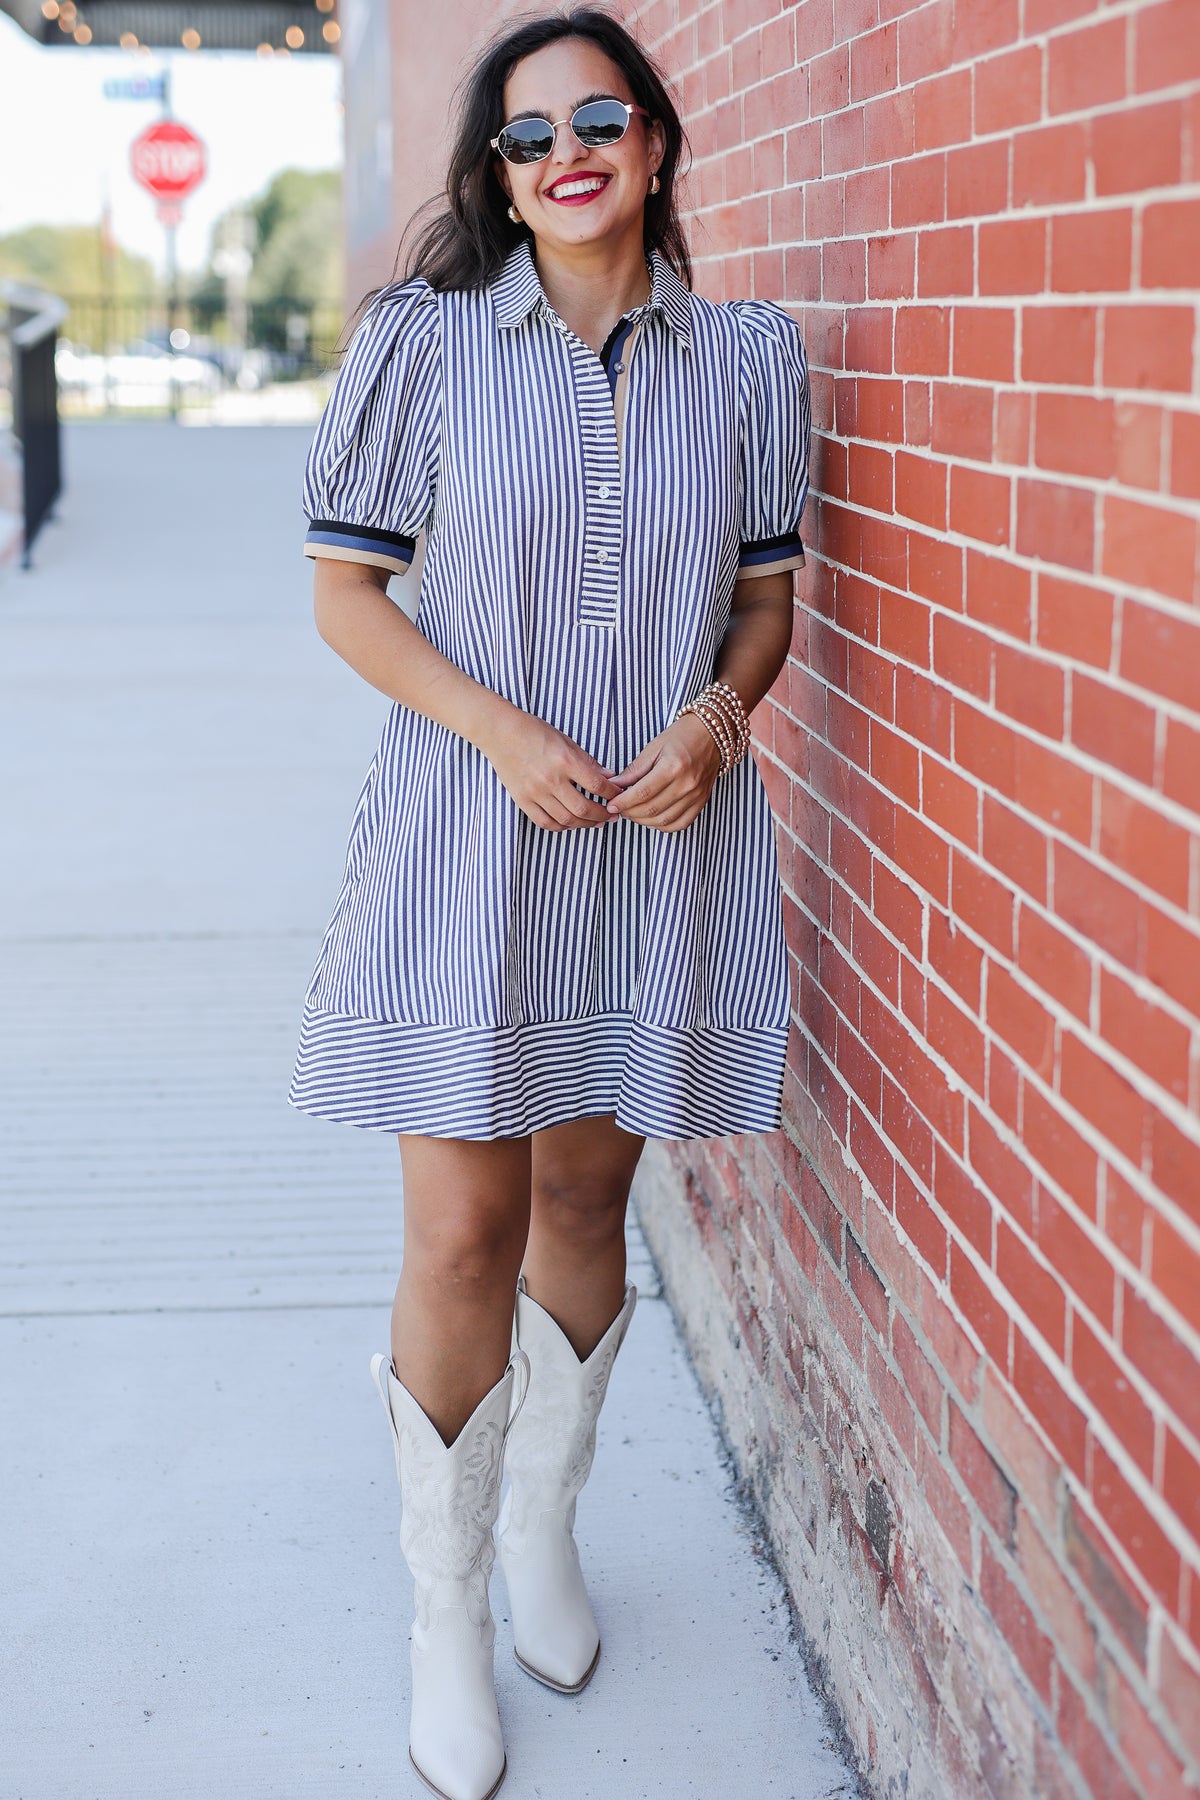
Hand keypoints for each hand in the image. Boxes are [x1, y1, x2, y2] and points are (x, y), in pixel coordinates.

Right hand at [479, 705, 622, 830]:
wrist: (500, 732)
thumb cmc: (534, 732)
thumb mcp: (566, 740)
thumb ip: (587, 761)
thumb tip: (609, 777)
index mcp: (565, 761)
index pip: (597, 786)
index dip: (612, 795)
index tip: (619, 797)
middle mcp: (551, 779)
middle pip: (584, 809)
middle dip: (602, 815)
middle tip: (611, 816)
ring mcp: (535, 792)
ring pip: (566, 820)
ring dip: (585, 824)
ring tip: (595, 822)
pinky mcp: (522, 800)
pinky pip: (545, 822)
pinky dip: (560, 827)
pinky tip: (570, 823)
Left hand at [605, 714, 722, 831]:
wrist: (710, 735)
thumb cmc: (681, 737)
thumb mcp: (653, 747)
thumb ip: (634, 770)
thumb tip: (615, 786)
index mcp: (673, 767)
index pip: (642, 793)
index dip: (623, 802)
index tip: (611, 805)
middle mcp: (687, 784)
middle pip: (652, 809)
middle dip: (630, 813)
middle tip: (619, 809)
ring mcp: (696, 795)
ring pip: (664, 820)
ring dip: (644, 822)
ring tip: (633, 814)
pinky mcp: (702, 801)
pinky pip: (681, 824)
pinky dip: (664, 826)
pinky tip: (652, 819)